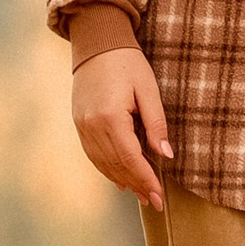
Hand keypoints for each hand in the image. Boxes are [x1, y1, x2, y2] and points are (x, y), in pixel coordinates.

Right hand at [72, 46, 171, 209]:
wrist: (96, 43)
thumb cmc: (127, 62)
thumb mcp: (148, 89)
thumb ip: (156, 123)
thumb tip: (166, 155)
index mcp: (110, 117)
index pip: (131, 158)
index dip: (146, 179)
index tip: (159, 196)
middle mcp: (92, 125)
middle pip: (116, 165)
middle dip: (137, 186)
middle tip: (154, 202)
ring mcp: (82, 125)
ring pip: (103, 163)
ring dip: (122, 181)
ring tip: (140, 195)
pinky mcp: (79, 123)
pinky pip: (93, 154)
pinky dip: (107, 169)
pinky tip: (119, 179)